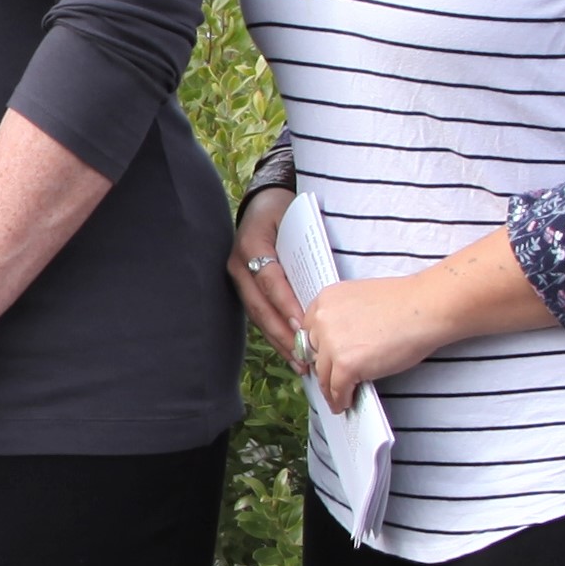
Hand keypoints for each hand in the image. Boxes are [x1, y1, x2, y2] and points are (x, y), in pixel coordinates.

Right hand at [230, 189, 305, 359]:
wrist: (264, 202)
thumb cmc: (285, 210)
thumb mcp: (296, 220)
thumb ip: (305, 248)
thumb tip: (326, 284)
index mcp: (251, 245)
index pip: (269, 280)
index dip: (285, 305)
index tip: (303, 326)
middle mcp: (239, 265)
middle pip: (260, 306)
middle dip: (282, 334)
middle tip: (304, 357)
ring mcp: (238, 279)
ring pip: (258, 316)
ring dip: (279, 341)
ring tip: (299, 363)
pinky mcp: (244, 288)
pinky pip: (260, 315)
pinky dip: (276, 334)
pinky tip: (290, 352)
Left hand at [291, 274, 453, 415]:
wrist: (425, 308)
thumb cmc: (404, 302)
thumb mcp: (360, 299)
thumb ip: (344, 317)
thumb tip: (341, 341)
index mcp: (325, 300)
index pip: (310, 330)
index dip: (318, 348)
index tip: (321, 360)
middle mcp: (322, 320)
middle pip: (315, 353)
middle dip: (324, 367)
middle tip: (330, 380)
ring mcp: (332, 343)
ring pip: (324, 375)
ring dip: (330, 389)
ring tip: (336, 398)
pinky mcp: (345, 365)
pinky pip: (336, 390)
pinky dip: (340, 400)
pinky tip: (344, 404)